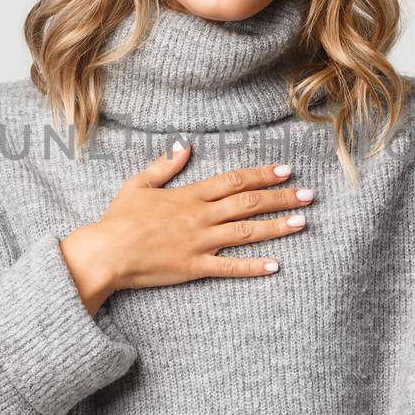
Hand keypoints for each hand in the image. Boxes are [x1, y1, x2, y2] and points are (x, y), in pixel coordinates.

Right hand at [58, 142, 314, 314]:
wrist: (105, 253)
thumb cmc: (118, 219)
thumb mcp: (138, 184)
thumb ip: (164, 165)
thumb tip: (185, 147)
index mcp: (189, 194)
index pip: (234, 180)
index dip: (262, 174)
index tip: (286, 171)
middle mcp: (200, 216)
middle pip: (248, 203)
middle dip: (281, 198)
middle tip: (308, 195)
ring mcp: (199, 242)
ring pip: (246, 232)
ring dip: (277, 227)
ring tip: (302, 223)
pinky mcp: (194, 267)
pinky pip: (229, 267)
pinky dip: (253, 266)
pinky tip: (275, 265)